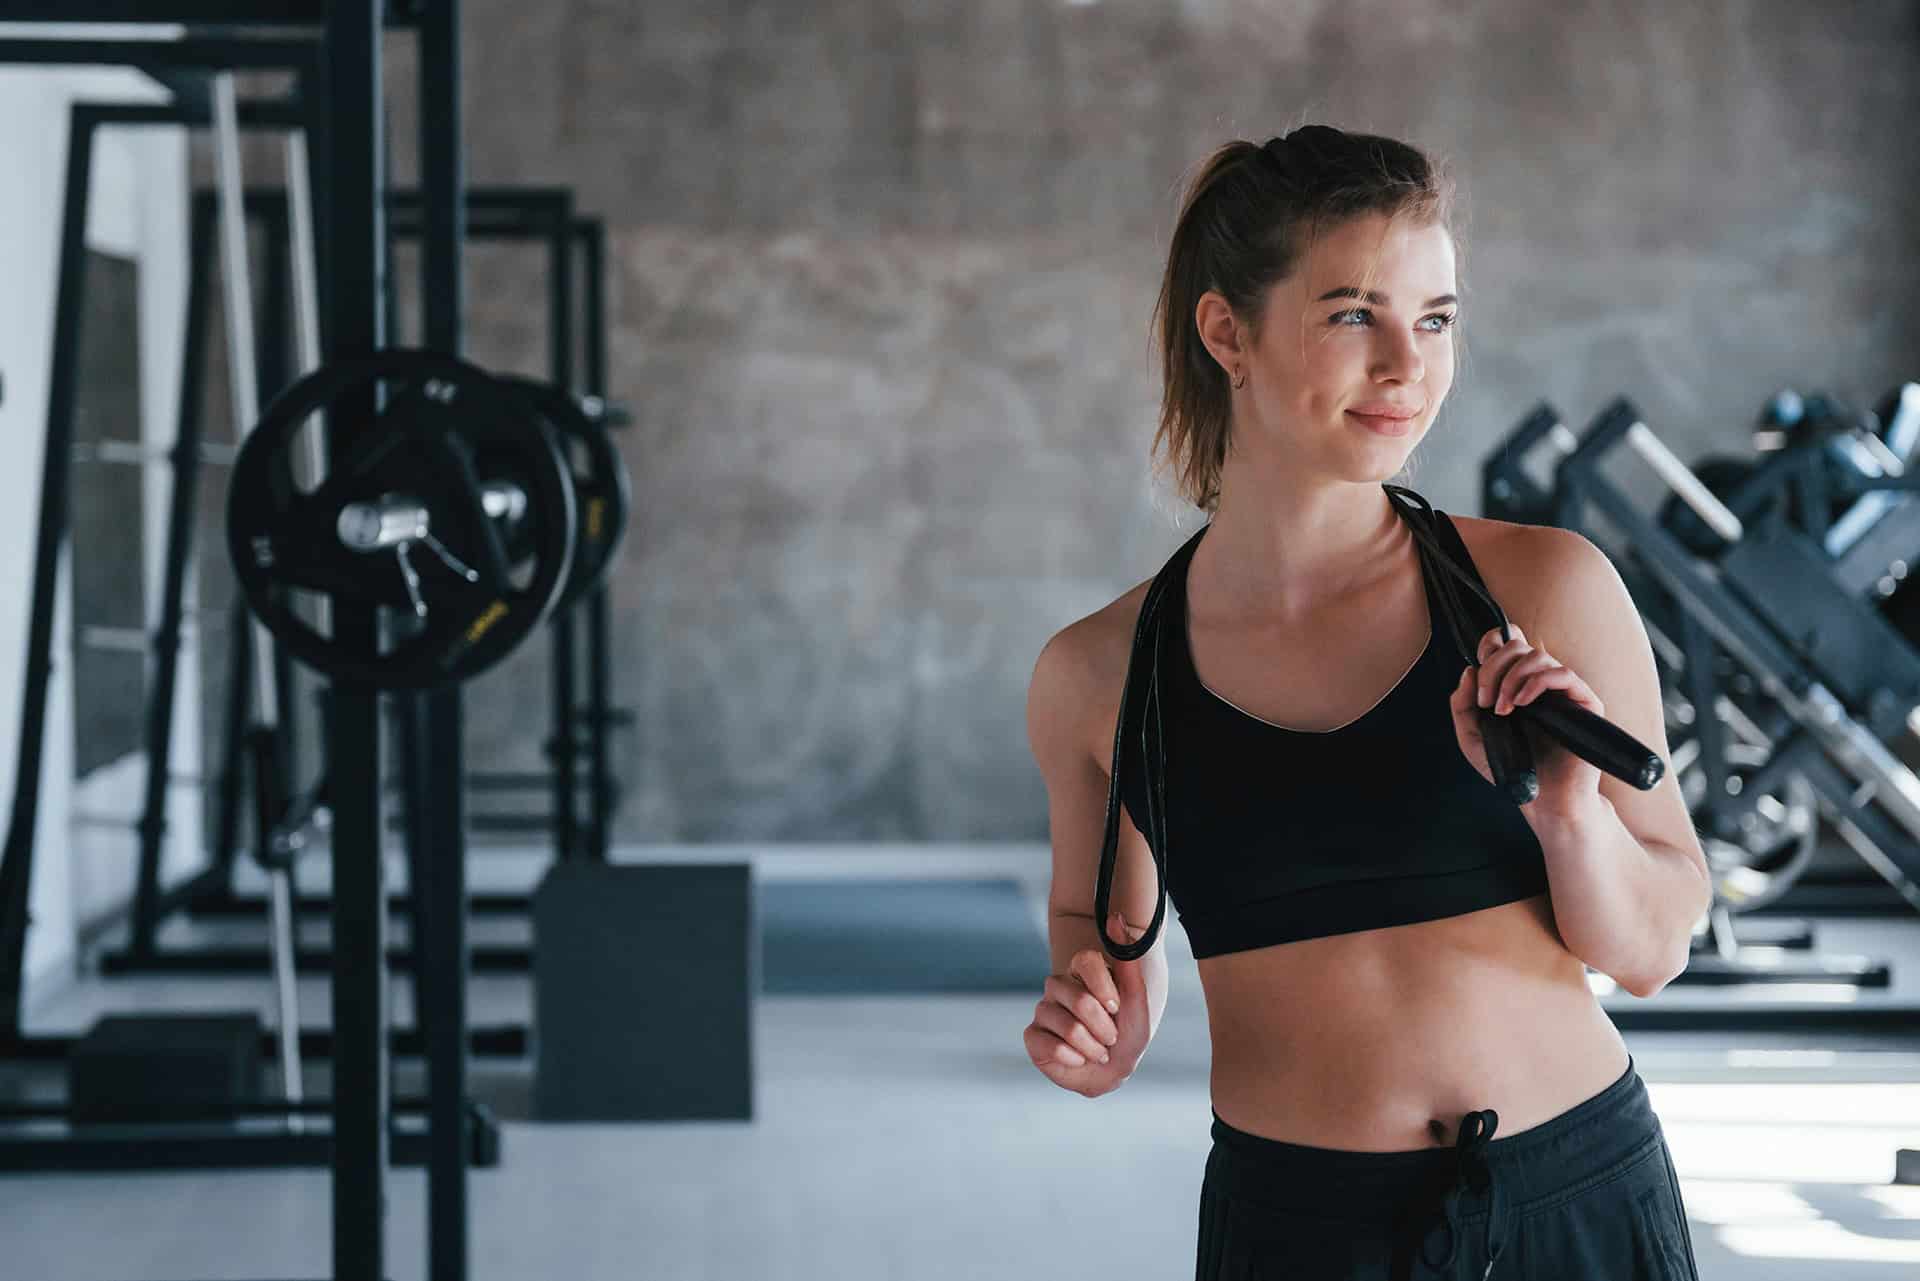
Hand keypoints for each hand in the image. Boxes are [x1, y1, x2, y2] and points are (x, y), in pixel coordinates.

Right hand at [1023, 911, 1151, 1098]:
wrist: (1115, 1069)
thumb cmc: (1127, 1031)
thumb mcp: (1136, 999)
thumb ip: (1128, 959)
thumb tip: (1115, 917)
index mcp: (1081, 972)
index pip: (1086, 961)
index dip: (1104, 987)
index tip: (1116, 1006)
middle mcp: (1059, 988)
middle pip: (1079, 999)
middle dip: (1103, 1026)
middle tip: (1112, 1037)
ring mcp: (1043, 1011)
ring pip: (1066, 1026)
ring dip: (1091, 1046)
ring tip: (1098, 1051)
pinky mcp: (1033, 1037)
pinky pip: (1047, 1045)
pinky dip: (1071, 1058)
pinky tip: (1078, 1059)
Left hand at [1450, 625, 1604, 818]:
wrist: (1543, 800)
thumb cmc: (1510, 769)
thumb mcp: (1472, 737)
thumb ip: (1462, 704)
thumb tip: (1469, 669)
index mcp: (1514, 684)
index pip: (1506, 643)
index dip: (1489, 646)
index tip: (1477, 673)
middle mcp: (1539, 683)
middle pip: (1517, 645)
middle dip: (1493, 668)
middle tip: (1485, 701)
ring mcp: (1562, 691)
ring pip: (1537, 656)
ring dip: (1511, 678)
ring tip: (1503, 710)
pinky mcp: (1584, 703)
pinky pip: (1562, 674)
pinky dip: (1535, 682)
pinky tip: (1522, 704)